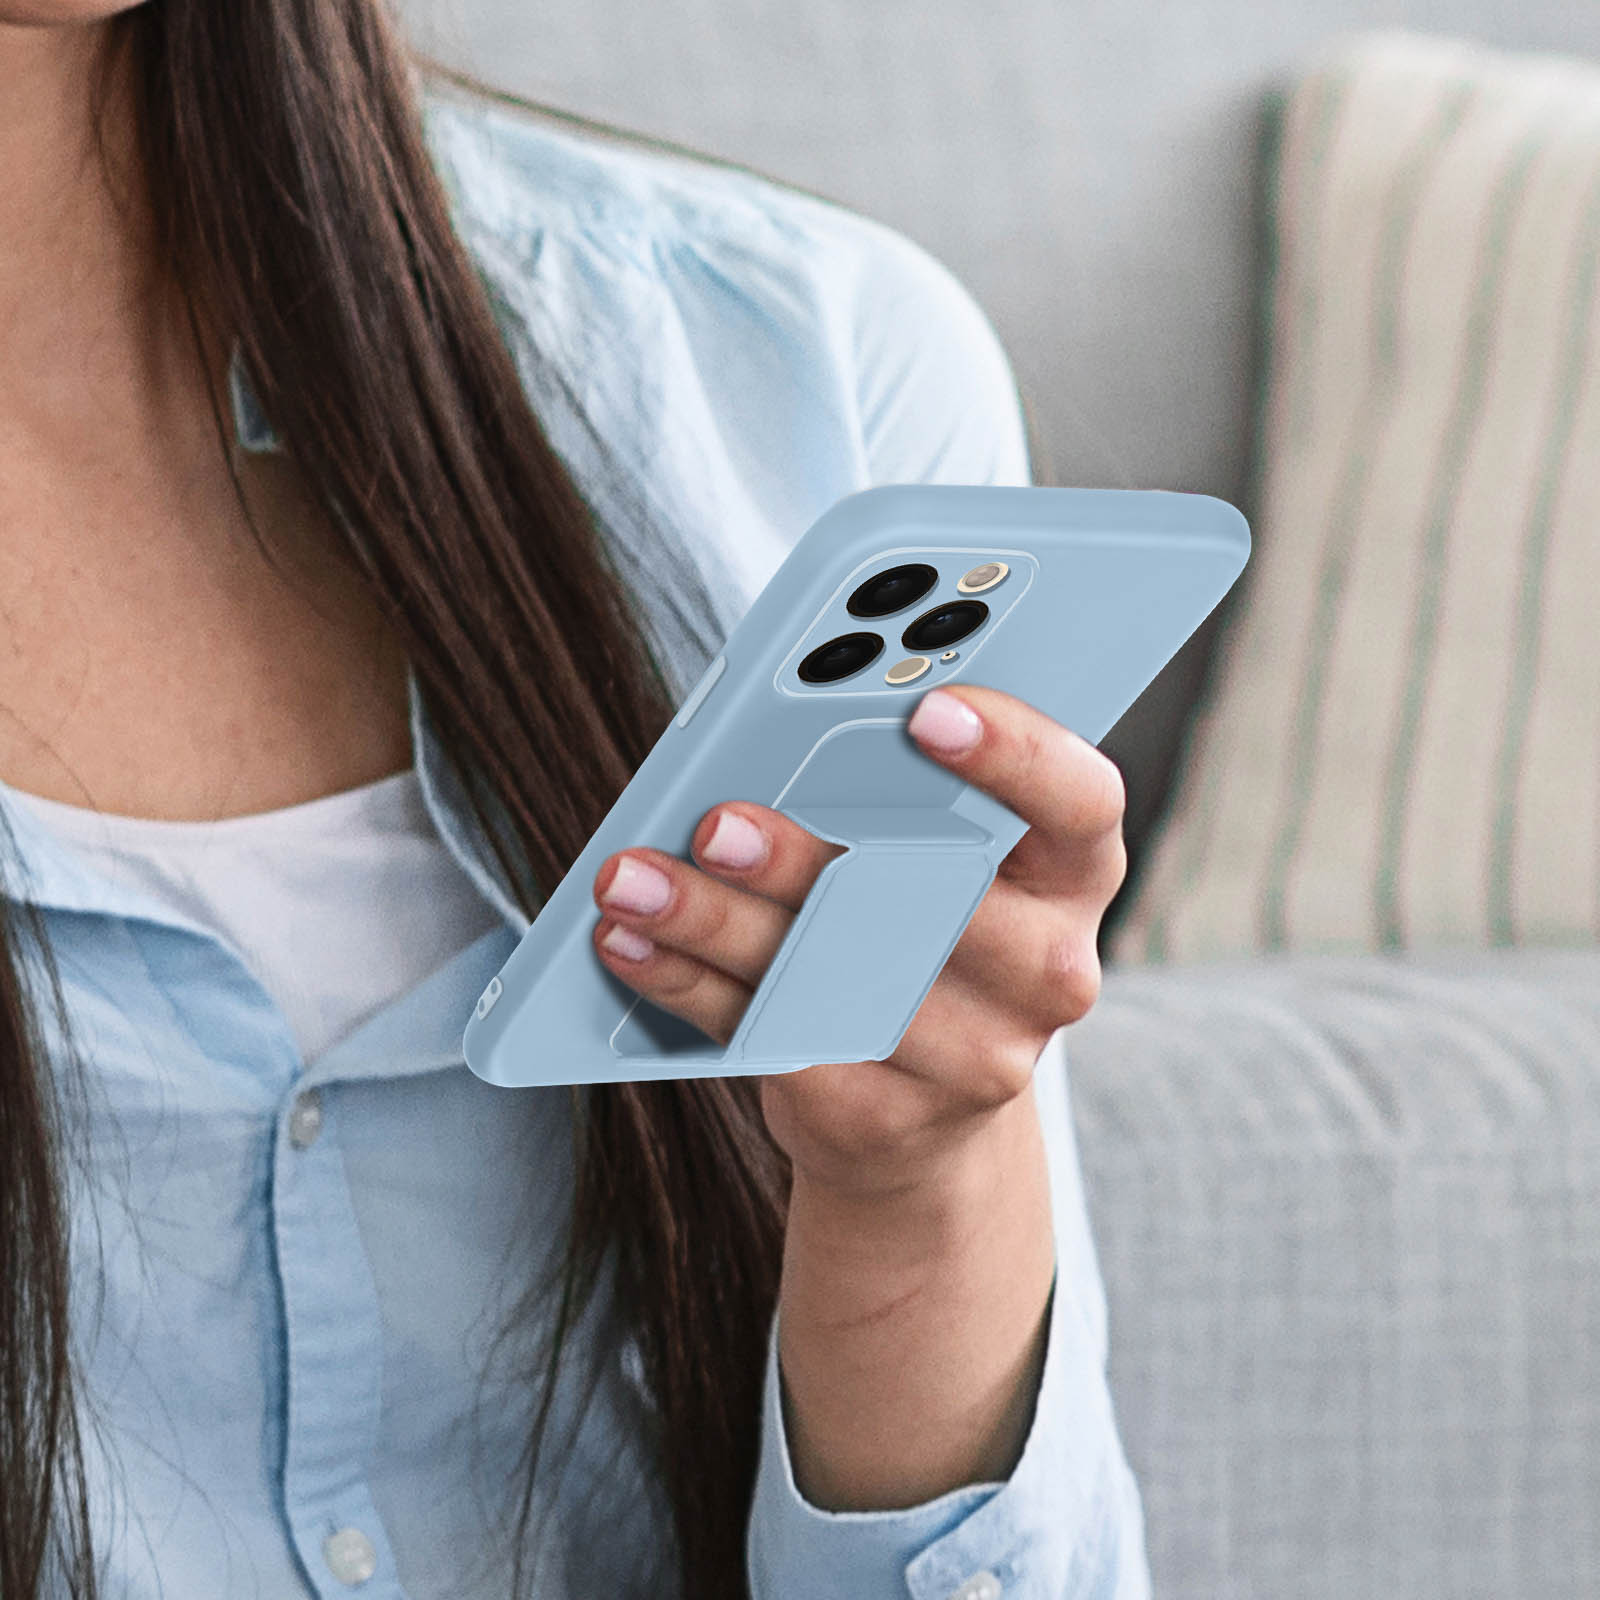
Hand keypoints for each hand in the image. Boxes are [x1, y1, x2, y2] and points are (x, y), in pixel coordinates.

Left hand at [591, 683, 1126, 1197]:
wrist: (921, 1105)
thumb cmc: (917, 927)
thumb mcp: (937, 852)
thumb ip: (890, 795)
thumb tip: (766, 740)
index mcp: (1073, 871)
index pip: (1081, 800)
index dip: (1017, 754)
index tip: (925, 711)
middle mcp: (1049, 969)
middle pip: (932, 901)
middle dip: (809, 862)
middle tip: (715, 823)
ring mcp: (982, 1058)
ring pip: (835, 982)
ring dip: (716, 926)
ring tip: (629, 881)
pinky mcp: (893, 1118)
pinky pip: (778, 1045)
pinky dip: (688, 986)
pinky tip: (629, 945)